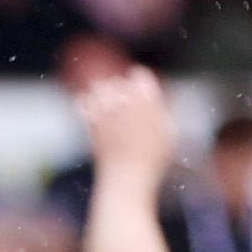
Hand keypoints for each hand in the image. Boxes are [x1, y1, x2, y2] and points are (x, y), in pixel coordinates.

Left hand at [76, 65, 181, 190]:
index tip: (143, 95)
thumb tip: (154, 101)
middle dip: (122, 90)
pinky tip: (94, 113)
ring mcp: (105, 109)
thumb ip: (160, 111)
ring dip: (104, 94)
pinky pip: (82, 101)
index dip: (141, 84)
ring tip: (110, 109)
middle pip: (118, 80)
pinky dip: (87, 103)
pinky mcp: (90, 121)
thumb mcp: (170, 132)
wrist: (127, 178)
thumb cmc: (153, 160)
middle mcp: (124, 99)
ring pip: (99, 87)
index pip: (139, 74)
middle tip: (126, 106)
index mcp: (146, 98)